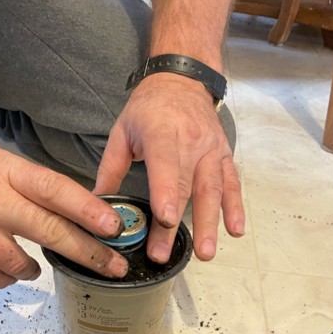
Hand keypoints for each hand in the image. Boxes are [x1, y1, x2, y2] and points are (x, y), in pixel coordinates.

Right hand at [0, 128, 127, 287]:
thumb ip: (26, 182)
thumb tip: (68, 208)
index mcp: (3, 170)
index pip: (55, 190)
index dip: (88, 210)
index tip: (114, 227)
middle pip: (49, 231)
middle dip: (88, 253)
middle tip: (113, 267)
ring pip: (20, 264)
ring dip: (35, 270)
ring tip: (36, 265)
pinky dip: (4, 279)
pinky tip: (7, 271)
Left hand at [94, 73, 244, 262]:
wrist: (183, 80)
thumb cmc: (149, 108)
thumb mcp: (122, 130)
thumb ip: (110, 168)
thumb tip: (97, 203)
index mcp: (162, 133)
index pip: (166, 166)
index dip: (166, 193)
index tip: (165, 219)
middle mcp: (191, 143)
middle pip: (186, 188)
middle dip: (177, 224)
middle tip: (167, 253)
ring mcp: (211, 150)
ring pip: (213, 190)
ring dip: (210, 223)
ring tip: (206, 252)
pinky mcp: (223, 156)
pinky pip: (232, 184)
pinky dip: (235, 207)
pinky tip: (235, 230)